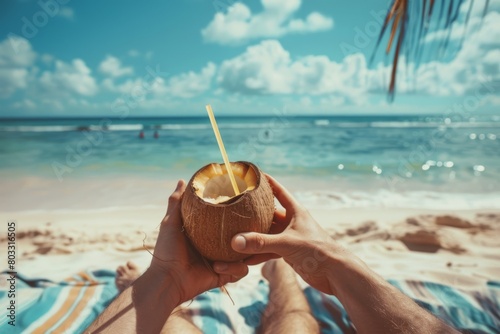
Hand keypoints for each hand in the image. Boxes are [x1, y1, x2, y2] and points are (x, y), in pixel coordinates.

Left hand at [148, 180, 248, 303]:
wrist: (166, 280)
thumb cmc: (166, 251)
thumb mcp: (171, 223)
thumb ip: (176, 202)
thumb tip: (182, 180)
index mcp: (207, 234)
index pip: (228, 222)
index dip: (237, 215)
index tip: (245, 203)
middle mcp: (217, 247)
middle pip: (242, 237)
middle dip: (250, 232)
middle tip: (254, 223)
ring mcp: (222, 262)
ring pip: (245, 253)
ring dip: (242, 252)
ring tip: (232, 247)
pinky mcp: (224, 275)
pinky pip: (240, 271)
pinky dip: (234, 268)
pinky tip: (218, 266)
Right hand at [230, 175, 346, 294]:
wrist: (334, 273)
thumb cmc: (317, 250)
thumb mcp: (287, 243)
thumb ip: (261, 242)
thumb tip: (235, 241)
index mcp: (295, 211)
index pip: (278, 191)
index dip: (267, 182)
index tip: (253, 175)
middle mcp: (291, 222)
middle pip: (268, 213)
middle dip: (252, 212)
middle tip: (235, 207)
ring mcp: (289, 237)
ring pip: (267, 234)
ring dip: (253, 236)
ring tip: (234, 235)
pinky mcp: (289, 253)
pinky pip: (269, 250)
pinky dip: (258, 254)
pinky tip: (244, 258)